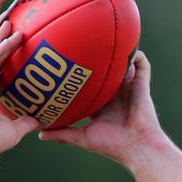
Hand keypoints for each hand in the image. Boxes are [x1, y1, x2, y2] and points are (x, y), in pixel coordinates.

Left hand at [38, 50, 165, 168]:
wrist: (137, 148)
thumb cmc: (112, 146)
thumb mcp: (83, 138)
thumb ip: (62, 134)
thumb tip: (38, 135)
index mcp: (102, 106)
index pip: (89, 87)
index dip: (79, 77)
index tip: (65, 65)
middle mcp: (115, 96)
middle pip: (104, 73)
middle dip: (95, 60)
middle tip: (80, 42)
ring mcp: (129, 90)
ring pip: (122, 66)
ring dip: (117, 52)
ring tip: (107, 33)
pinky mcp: (142, 86)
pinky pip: (142, 66)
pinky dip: (138, 55)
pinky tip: (130, 44)